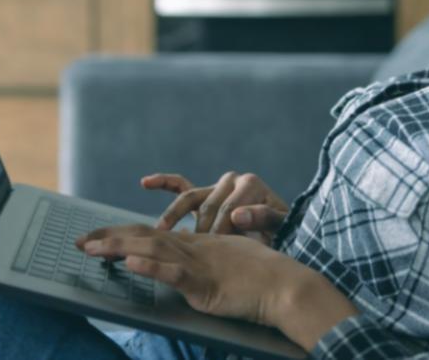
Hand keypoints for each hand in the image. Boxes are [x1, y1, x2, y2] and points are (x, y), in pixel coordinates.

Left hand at [75, 224, 296, 325]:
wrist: (285, 286)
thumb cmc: (264, 276)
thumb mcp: (230, 262)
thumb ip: (208, 263)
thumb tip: (190, 270)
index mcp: (197, 244)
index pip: (151, 234)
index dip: (122, 233)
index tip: (97, 236)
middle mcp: (194, 249)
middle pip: (144, 236)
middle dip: (109, 237)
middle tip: (79, 240)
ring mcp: (198, 265)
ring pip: (152, 250)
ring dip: (118, 248)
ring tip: (92, 248)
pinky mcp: (205, 285)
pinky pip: (173, 274)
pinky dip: (150, 267)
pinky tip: (129, 263)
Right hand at [142, 171, 288, 240]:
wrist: (282, 230)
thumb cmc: (281, 232)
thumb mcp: (279, 225)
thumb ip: (264, 218)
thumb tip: (239, 214)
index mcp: (250, 183)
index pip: (228, 208)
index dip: (222, 230)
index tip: (218, 248)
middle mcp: (232, 180)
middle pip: (208, 205)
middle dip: (201, 229)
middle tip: (195, 249)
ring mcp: (215, 186)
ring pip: (190, 198)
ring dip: (174, 215)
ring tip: (162, 231)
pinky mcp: (204, 193)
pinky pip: (180, 184)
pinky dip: (163, 182)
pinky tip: (145, 182)